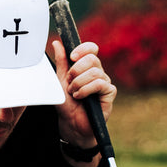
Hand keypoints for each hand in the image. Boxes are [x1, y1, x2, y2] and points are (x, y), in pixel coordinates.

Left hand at [48, 36, 115, 150]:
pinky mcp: (110, 93)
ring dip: (79, 83)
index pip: (91, 49)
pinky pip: (100, 84)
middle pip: (92, 58)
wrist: (71, 124)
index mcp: (87, 67)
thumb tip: (57, 42)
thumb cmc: (66, 104)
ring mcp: (105, 82)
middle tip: (69, 82)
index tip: (71, 57)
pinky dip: (86, 90)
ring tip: (73, 93)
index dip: (83, 49)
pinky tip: (80, 97)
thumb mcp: (60, 80)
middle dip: (76, 70)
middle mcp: (98, 72)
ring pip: (95, 72)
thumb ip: (61, 62)